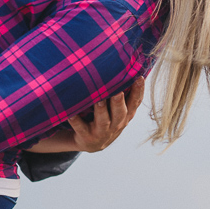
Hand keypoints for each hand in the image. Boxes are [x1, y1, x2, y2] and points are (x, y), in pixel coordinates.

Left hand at [25, 77, 145, 153]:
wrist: (91, 143)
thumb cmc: (106, 118)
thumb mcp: (117, 109)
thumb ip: (123, 93)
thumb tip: (129, 65)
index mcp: (126, 115)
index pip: (135, 103)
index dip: (138, 91)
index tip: (139, 77)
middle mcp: (116, 124)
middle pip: (120, 112)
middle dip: (119, 101)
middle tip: (118, 90)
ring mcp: (102, 132)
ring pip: (102, 120)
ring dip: (101, 109)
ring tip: (98, 99)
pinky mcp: (86, 137)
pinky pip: (80, 127)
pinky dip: (75, 120)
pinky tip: (70, 113)